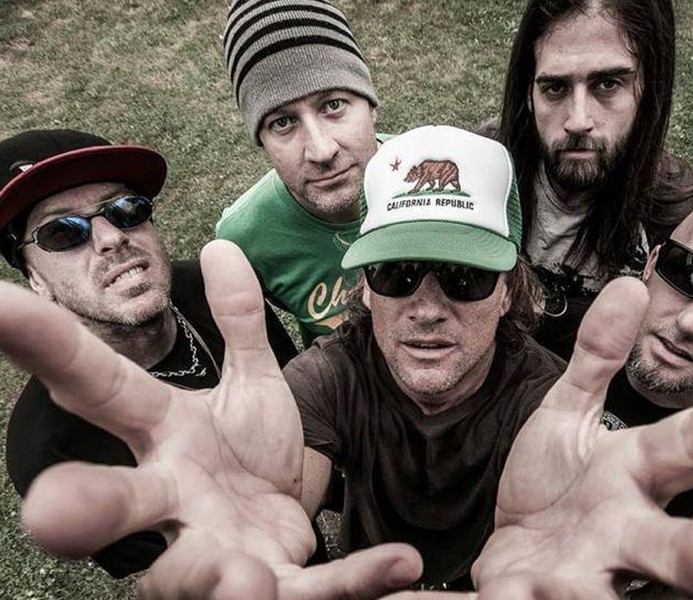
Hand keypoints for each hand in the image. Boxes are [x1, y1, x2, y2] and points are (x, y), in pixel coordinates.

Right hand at [1, 240, 421, 599]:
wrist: (283, 521)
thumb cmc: (250, 456)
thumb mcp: (251, 385)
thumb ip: (241, 324)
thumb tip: (221, 248)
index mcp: (160, 437)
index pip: (98, 384)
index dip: (44, 345)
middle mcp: (173, 501)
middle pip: (119, 505)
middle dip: (90, 510)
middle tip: (54, 513)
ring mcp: (219, 553)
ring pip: (198, 574)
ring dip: (219, 581)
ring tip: (245, 581)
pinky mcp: (281, 585)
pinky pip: (313, 589)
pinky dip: (355, 581)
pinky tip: (398, 566)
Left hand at [471, 277, 692, 599]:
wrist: (509, 555)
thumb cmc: (553, 488)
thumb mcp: (570, 414)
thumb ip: (594, 358)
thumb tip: (627, 287)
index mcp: (640, 474)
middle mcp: (622, 531)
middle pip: (679, 545)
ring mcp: (578, 574)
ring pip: (603, 592)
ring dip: (599, 596)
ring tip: (576, 591)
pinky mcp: (526, 597)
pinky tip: (505, 598)